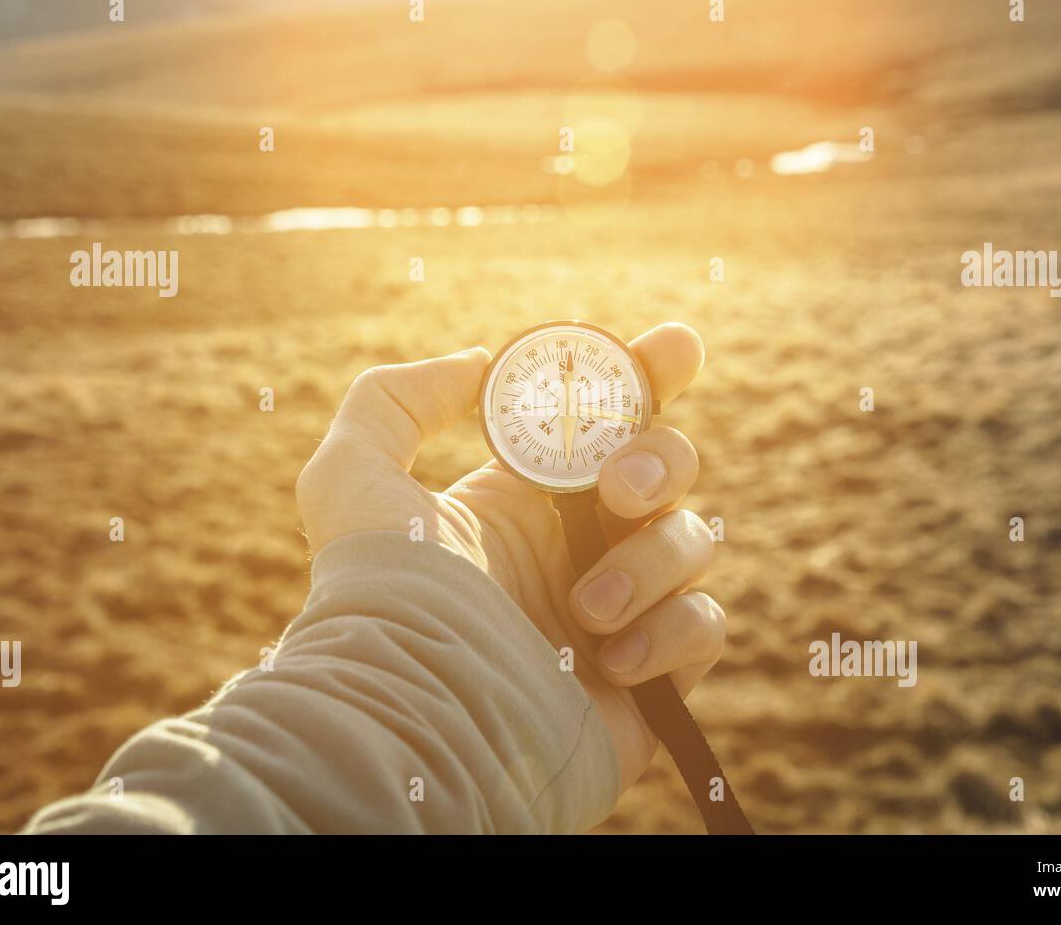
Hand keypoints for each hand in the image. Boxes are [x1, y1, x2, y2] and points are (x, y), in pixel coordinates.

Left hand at [295, 323, 721, 793]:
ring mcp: (621, 610)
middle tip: (617, 491)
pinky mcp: (652, 676)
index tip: (675, 347)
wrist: (415, 713)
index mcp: (528, 500)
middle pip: (670, 468)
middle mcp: (580, 547)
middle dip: (660, 462)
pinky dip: (669, 632)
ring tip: (585, 610)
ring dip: (647, 564)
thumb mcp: (354, 475)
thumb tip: (478, 366)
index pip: (606, 421)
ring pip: (692, 543)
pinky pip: (706, 625)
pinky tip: (609, 659)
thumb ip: (396, 398)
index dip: (648, 377)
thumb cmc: (380, 595)